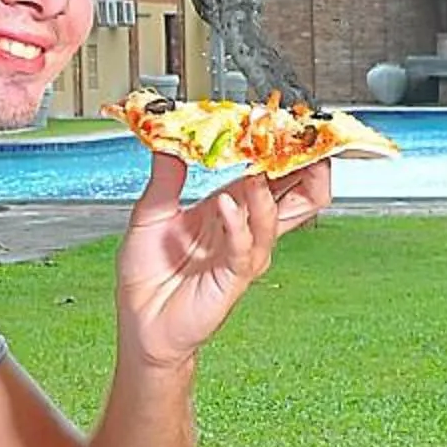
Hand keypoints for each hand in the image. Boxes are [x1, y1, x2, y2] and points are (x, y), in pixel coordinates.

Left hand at [116, 150, 332, 368]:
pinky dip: (239, 224)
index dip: (280, 151)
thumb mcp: (150, 214)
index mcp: (228, 209)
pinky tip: (227, 205)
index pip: (268, 174)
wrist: (141, 323)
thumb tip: (169, 140)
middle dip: (305, 169)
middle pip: (294, 196)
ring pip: (277, 218)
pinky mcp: (232, 276)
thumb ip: (165, 178)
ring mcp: (242, 253)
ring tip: (259, 168)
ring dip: (269, 191)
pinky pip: (245, 247)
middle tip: (305, 142)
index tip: (282, 123)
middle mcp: (243, 229)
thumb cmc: (149, 276)